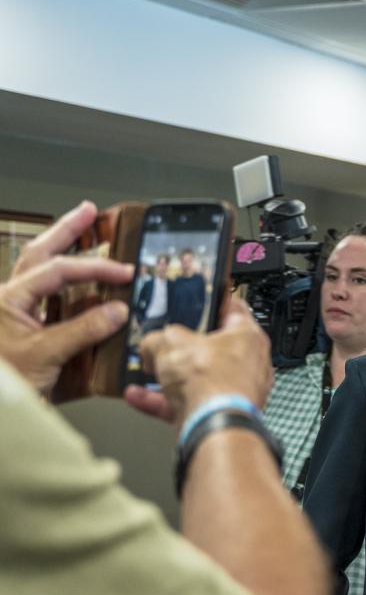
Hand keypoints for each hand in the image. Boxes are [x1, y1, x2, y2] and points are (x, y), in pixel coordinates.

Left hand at [0, 201, 133, 393]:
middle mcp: (7, 299)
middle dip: (67, 230)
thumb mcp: (44, 356)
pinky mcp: (21, 329)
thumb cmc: (3, 383)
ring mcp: (12, 313)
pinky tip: (77, 282)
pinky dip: (62, 284)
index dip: (95, 268)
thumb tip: (116, 311)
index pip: (58, 271)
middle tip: (90, 212)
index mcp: (7, 299)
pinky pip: (44, 298)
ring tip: (83, 233)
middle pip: (39, 253)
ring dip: (61, 250)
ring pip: (38, 271)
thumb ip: (82, 331)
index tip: (123, 273)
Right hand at [123, 298, 271, 425]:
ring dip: (170, 377)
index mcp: (248, 337)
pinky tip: (137, 396)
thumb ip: (158, 338)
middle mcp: (249, 364)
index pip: (234, 309)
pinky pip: (188, 403)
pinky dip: (163, 401)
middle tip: (164, 341)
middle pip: (214, 348)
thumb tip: (151, 343)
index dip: (213, 302)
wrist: (213, 425)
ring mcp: (236, 391)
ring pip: (199, 378)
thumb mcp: (170, 342)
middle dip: (185, 346)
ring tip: (148, 370)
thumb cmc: (209, 379)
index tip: (199, 300)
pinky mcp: (221, 414)